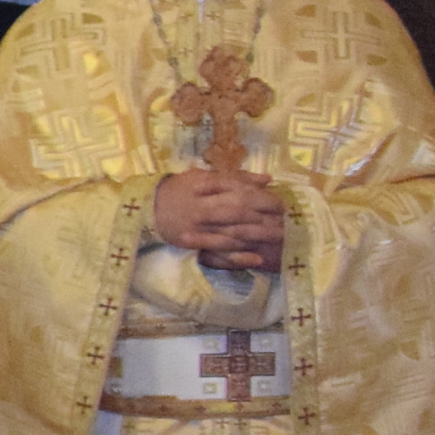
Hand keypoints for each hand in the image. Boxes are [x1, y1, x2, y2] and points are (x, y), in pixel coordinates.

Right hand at [149, 167, 287, 269]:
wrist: (149, 207)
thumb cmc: (181, 188)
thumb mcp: (206, 175)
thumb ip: (237, 177)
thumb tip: (268, 178)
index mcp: (207, 186)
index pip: (240, 191)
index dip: (263, 198)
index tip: (281, 204)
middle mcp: (203, 206)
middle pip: (239, 211)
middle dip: (264, 217)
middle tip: (286, 222)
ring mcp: (198, 227)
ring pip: (231, 232)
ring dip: (256, 237)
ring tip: (278, 240)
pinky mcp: (193, 244)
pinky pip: (218, 251)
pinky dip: (237, 256)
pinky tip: (255, 258)